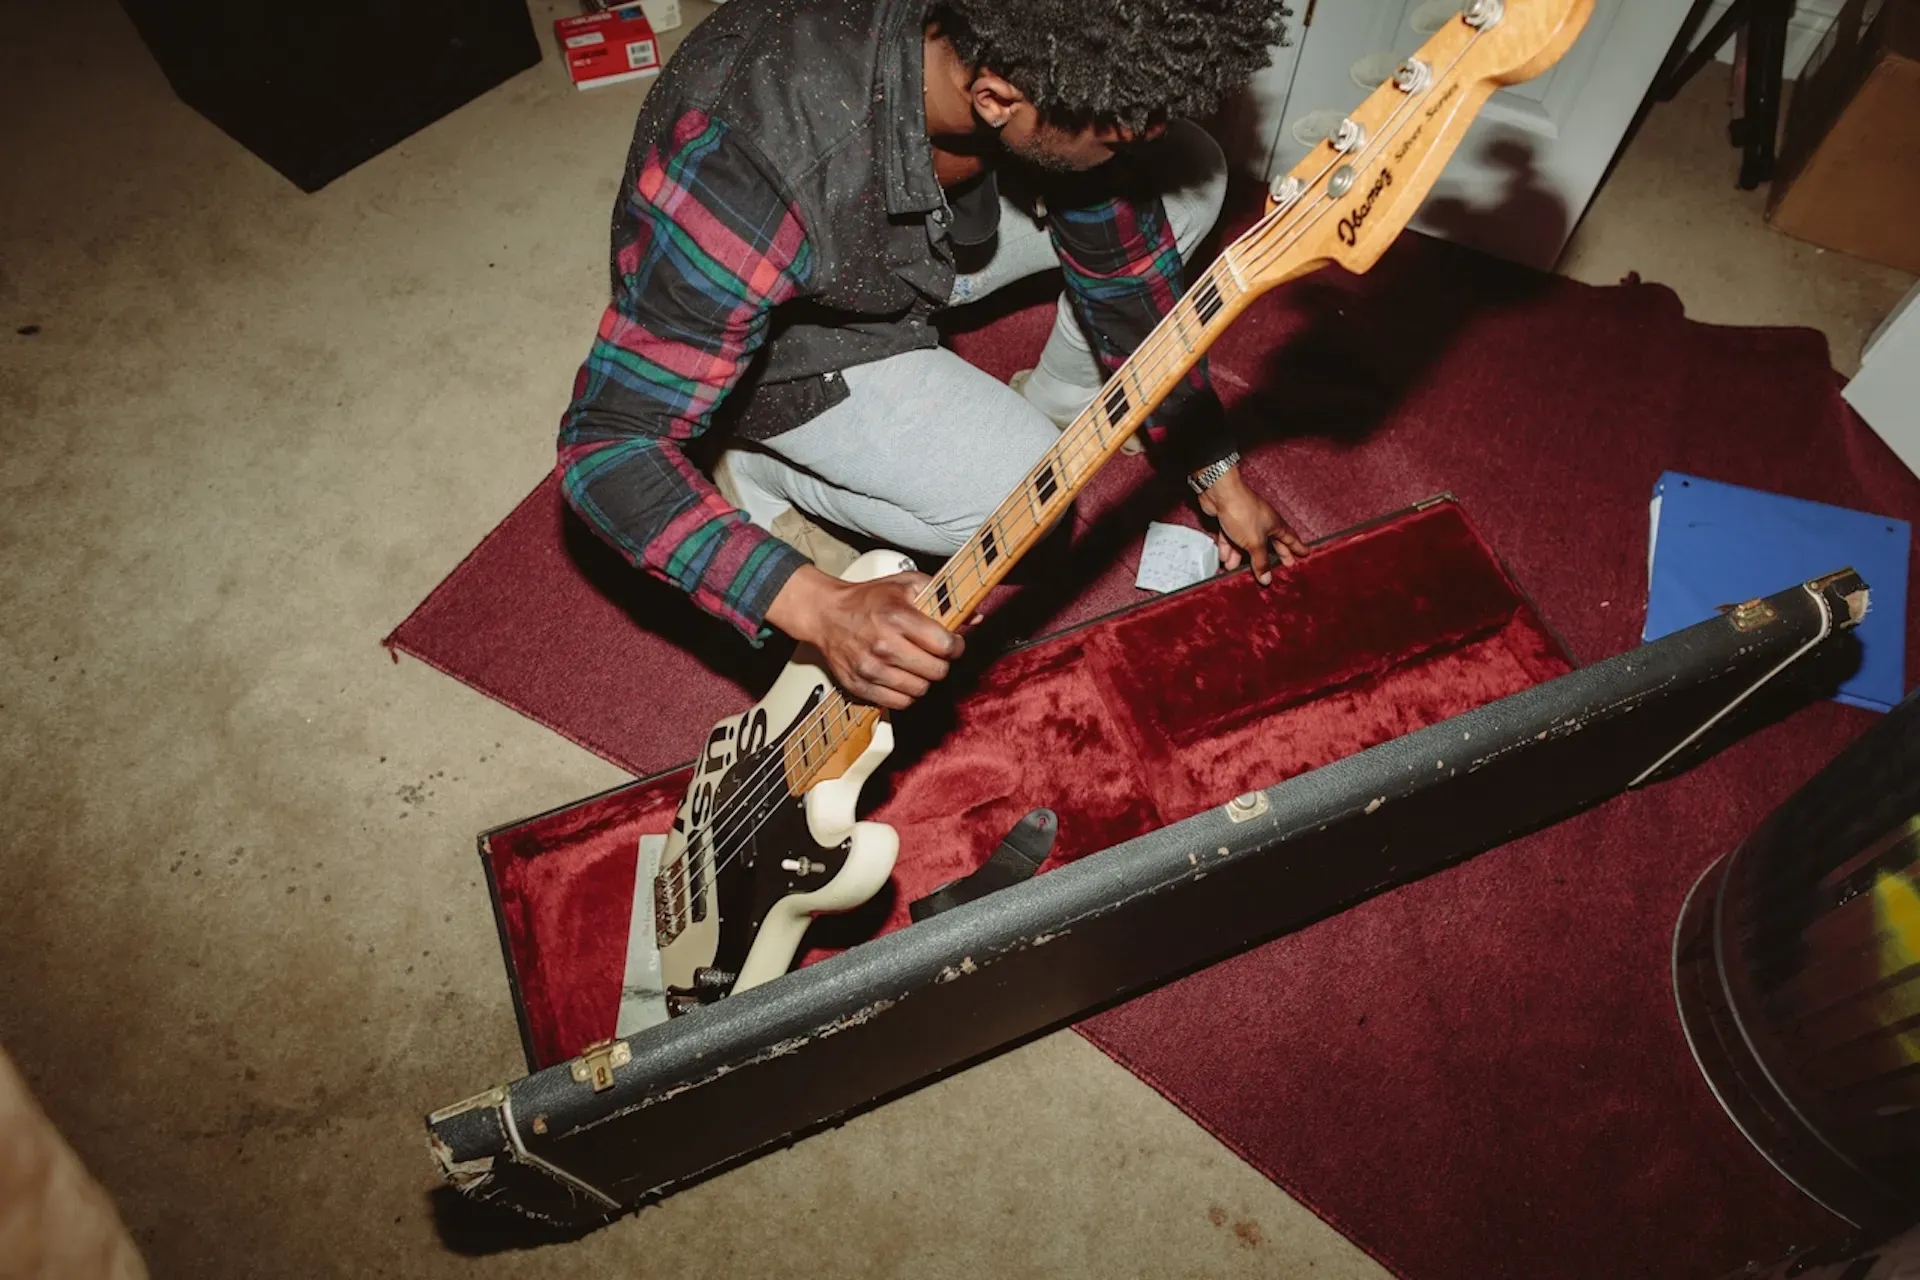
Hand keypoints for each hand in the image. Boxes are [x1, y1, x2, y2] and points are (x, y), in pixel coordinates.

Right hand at [765, 565, 963, 709]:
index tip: (951, 643)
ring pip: (920, 690)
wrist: (826, 614)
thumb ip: (942, 596)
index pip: (945, 645)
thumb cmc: (867, 599)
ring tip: (916, 665)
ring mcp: (871, 669)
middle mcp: (884, 645)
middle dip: (941, 663)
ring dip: (923, 679)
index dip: (955, 646)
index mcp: (897, 617)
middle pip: (936, 672)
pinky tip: (901, 677)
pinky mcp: (860, 686)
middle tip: (934, 655)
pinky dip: (905, 693)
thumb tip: (974, 616)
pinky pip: (899, 703)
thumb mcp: (905, 584)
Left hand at [1195, 467, 1308, 585]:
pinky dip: (1228, 548)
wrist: (1220, 494)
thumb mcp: (1254, 543)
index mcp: (1275, 525)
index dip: (1298, 548)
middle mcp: (1263, 522)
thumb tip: (1267, 579)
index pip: (1290, 539)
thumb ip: (1261, 562)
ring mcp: (1246, 521)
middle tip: (1281, 566)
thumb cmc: (1243, 513)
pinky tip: (1224, 559)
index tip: (1305, 553)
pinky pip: (1231, 538)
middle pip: (1269, 543)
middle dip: (1272, 556)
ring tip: (1237, 571)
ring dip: (1242, 557)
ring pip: (1246, 543)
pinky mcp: (1230, 520)